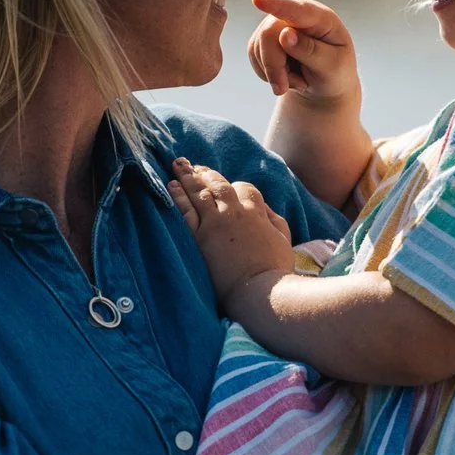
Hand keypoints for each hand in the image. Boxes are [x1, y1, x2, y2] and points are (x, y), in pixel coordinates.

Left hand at [168, 159, 295, 307]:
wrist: (256, 291)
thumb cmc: (274, 269)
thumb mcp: (284, 239)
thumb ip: (274, 219)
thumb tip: (263, 207)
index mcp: (255, 211)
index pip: (243, 188)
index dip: (235, 187)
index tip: (227, 186)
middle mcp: (233, 212)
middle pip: (217, 184)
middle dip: (204, 172)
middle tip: (191, 164)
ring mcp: (214, 224)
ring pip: (199, 193)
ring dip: (187, 177)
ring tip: (178, 165)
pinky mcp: (199, 238)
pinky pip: (185, 212)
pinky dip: (178, 196)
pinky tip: (170, 186)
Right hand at [247, 0, 359, 115]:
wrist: (325, 84)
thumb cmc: (335, 73)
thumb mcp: (332, 66)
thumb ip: (310, 50)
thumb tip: (284, 35)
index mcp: (320, 18)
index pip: (297, 10)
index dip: (276, 5)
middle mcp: (296, 15)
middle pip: (269, 35)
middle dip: (273, 66)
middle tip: (282, 89)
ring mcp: (278, 25)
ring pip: (258, 47)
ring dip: (274, 73)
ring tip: (297, 80)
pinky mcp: (264, 37)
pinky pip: (254, 55)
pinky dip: (267, 73)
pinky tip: (285, 76)